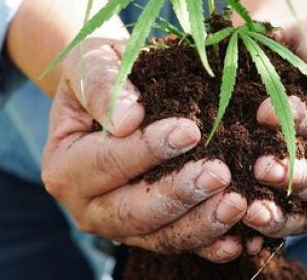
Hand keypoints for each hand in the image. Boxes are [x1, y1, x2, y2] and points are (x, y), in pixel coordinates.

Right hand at [41, 38, 249, 262]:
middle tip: (219, 173)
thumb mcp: (92, 62)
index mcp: (63, 165)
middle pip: (132, 211)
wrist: (114, 92)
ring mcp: (118, 226)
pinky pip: (181, 245)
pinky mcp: (149, 234)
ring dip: (202, 224)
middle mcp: (85, 206)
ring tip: (238, 203)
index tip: (190, 130)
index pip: (105, 163)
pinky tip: (242, 239)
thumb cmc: (102, 70)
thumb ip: (101, 86)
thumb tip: (128, 120)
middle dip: (178, 194)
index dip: (147, 149)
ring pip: (160, 236)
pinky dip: (211, 244)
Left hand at [242, 18, 306, 238]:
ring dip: (286, 210)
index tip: (262, 114)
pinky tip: (245, 229)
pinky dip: (273, 227)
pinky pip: (296, 222)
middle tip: (260, 168)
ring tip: (252, 210)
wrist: (270, 61)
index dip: (306, 121)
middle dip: (299, 173)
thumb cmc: (294, 44)